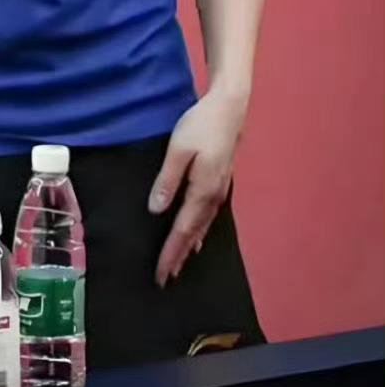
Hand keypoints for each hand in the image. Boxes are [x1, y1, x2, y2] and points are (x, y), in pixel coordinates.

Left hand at [148, 87, 248, 287]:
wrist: (230, 108)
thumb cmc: (201, 125)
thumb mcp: (178, 150)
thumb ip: (167, 180)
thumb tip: (157, 210)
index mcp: (201, 191)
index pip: (183, 230)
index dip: (171, 253)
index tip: (161, 274)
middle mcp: (213, 196)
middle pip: (194, 233)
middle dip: (179, 255)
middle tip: (166, 278)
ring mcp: (219, 190)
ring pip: (202, 226)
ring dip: (189, 246)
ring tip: (179, 263)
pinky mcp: (219, 181)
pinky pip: (207, 215)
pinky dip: (199, 230)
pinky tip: (197, 235)